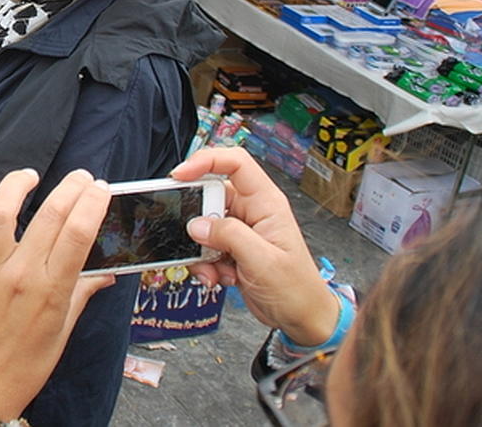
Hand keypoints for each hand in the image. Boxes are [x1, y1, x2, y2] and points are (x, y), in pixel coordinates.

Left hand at [0, 168, 114, 420]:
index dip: (93, 202)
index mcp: (51, 291)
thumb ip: (83, 292)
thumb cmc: (26, 364)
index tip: (101, 189)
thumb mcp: (63, 330)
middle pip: (50, 214)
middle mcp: (19, 275)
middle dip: (72, 187)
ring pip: (3, 210)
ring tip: (31, 177)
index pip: (79, 232)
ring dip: (20, 184)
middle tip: (81, 178)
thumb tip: (107, 271)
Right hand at [171, 148, 338, 345]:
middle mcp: (252, 211)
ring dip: (200, 250)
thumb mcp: (262, 260)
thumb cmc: (296, 288)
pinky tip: (218, 278)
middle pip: (209, 197)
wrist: (302, 319)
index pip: (235, 163)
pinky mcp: (231, 249)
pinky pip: (204, 246)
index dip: (206, 161)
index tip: (180, 175)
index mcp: (266, 202)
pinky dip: (203, 264)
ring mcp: (240, 230)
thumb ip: (229, 236)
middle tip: (195, 242)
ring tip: (213, 270)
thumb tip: (196, 224)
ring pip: (202, 225)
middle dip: (196, 222)